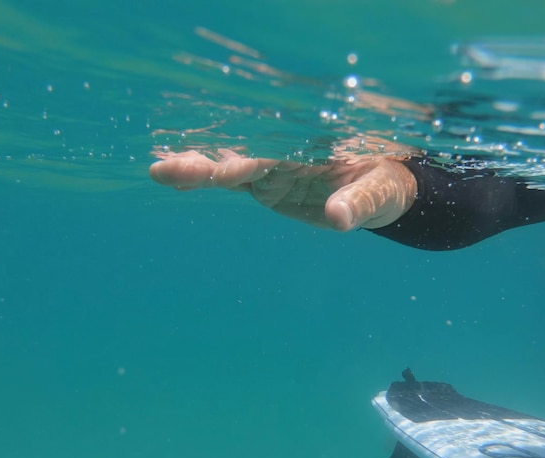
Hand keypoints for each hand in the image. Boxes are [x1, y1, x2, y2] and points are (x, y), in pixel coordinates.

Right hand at [149, 148, 416, 230]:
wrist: (384, 188)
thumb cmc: (386, 183)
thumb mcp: (380, 193)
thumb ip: (358, 204)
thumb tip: (340, 218)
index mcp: (310, 152)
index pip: (274, 156)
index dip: (250, 163)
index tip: (225, 173)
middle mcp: (285, 156)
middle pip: (240, 156)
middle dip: (206, 162)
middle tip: (169, 167)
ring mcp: (273, 169)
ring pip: (228, 166)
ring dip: (196, 168)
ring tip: (158, 171)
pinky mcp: (267, 183)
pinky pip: (231, 181)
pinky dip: (204, 179)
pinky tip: (171, 180)